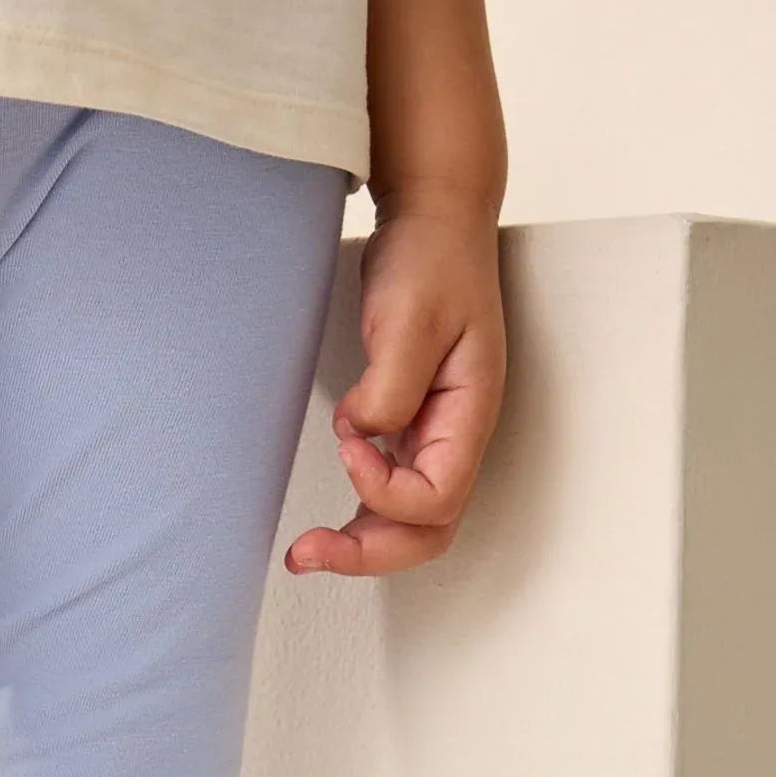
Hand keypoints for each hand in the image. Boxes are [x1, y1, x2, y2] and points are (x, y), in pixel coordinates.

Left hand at [285, 196, 504, 576]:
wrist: (433, 222)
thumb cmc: (431, 261)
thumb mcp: (411, 317)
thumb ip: (391, 385)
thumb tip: (362, 432)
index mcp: (470, 415)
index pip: (436, 497)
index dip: (386, 490)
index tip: (347, 443)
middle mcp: (457, 437)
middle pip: (427, 530)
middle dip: (370, 553)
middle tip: (306, 554)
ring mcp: (434, 437)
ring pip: (408, 523)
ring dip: (361, 546)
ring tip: (305, 553)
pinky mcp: (409, 427)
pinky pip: (390, 493)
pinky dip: (357, 513)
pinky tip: (322, 519)